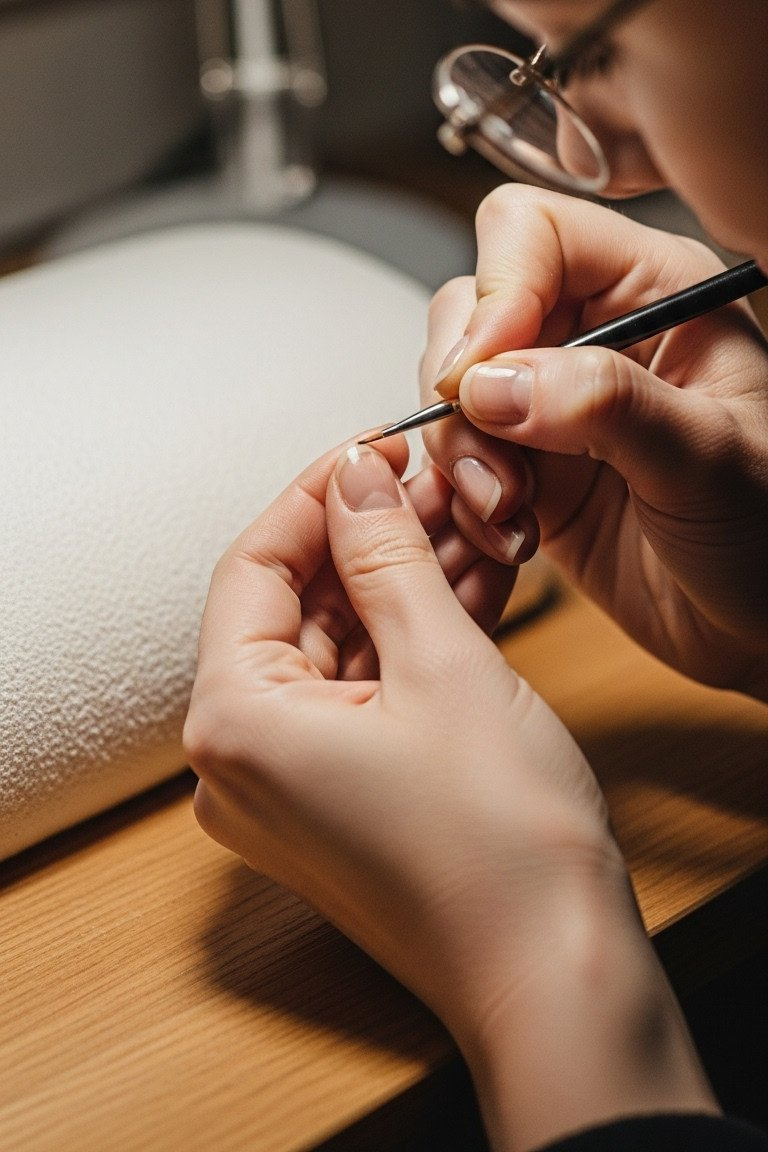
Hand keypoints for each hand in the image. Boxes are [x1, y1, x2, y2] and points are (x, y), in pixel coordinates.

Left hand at [185, 438, 618, 1028]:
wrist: (558, 974)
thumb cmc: (500, 844)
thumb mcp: (442, 660)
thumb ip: (386, 554)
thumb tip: (355, 475)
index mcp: (234, 723)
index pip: (254, 566)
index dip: (318, 495)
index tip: (375, 448)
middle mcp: (240, 763)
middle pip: (295, 606)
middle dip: (369, 536)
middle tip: (435, 479)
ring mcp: (289, 788)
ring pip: (338, 647)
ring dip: (399, 583)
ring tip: (466, 519)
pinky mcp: (338, 801)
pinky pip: (362, 694)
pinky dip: (409, 640)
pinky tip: (465, 583)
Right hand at [422, 184, 767, 694]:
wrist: (765, 628)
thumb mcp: (709, 459)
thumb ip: (606, 404)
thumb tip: (494, 380)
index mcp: (654, 292)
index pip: (534, 233)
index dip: (497, 292)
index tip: (480, 372)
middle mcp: (594, 335)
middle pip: (471, 306)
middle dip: (462, 386)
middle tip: (495, 455)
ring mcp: (552, 403)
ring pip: (451, 389)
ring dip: (461, 454)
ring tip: (512, 509)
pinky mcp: (526, 468)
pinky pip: (453, 460)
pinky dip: (461, 500)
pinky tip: (512, 538)